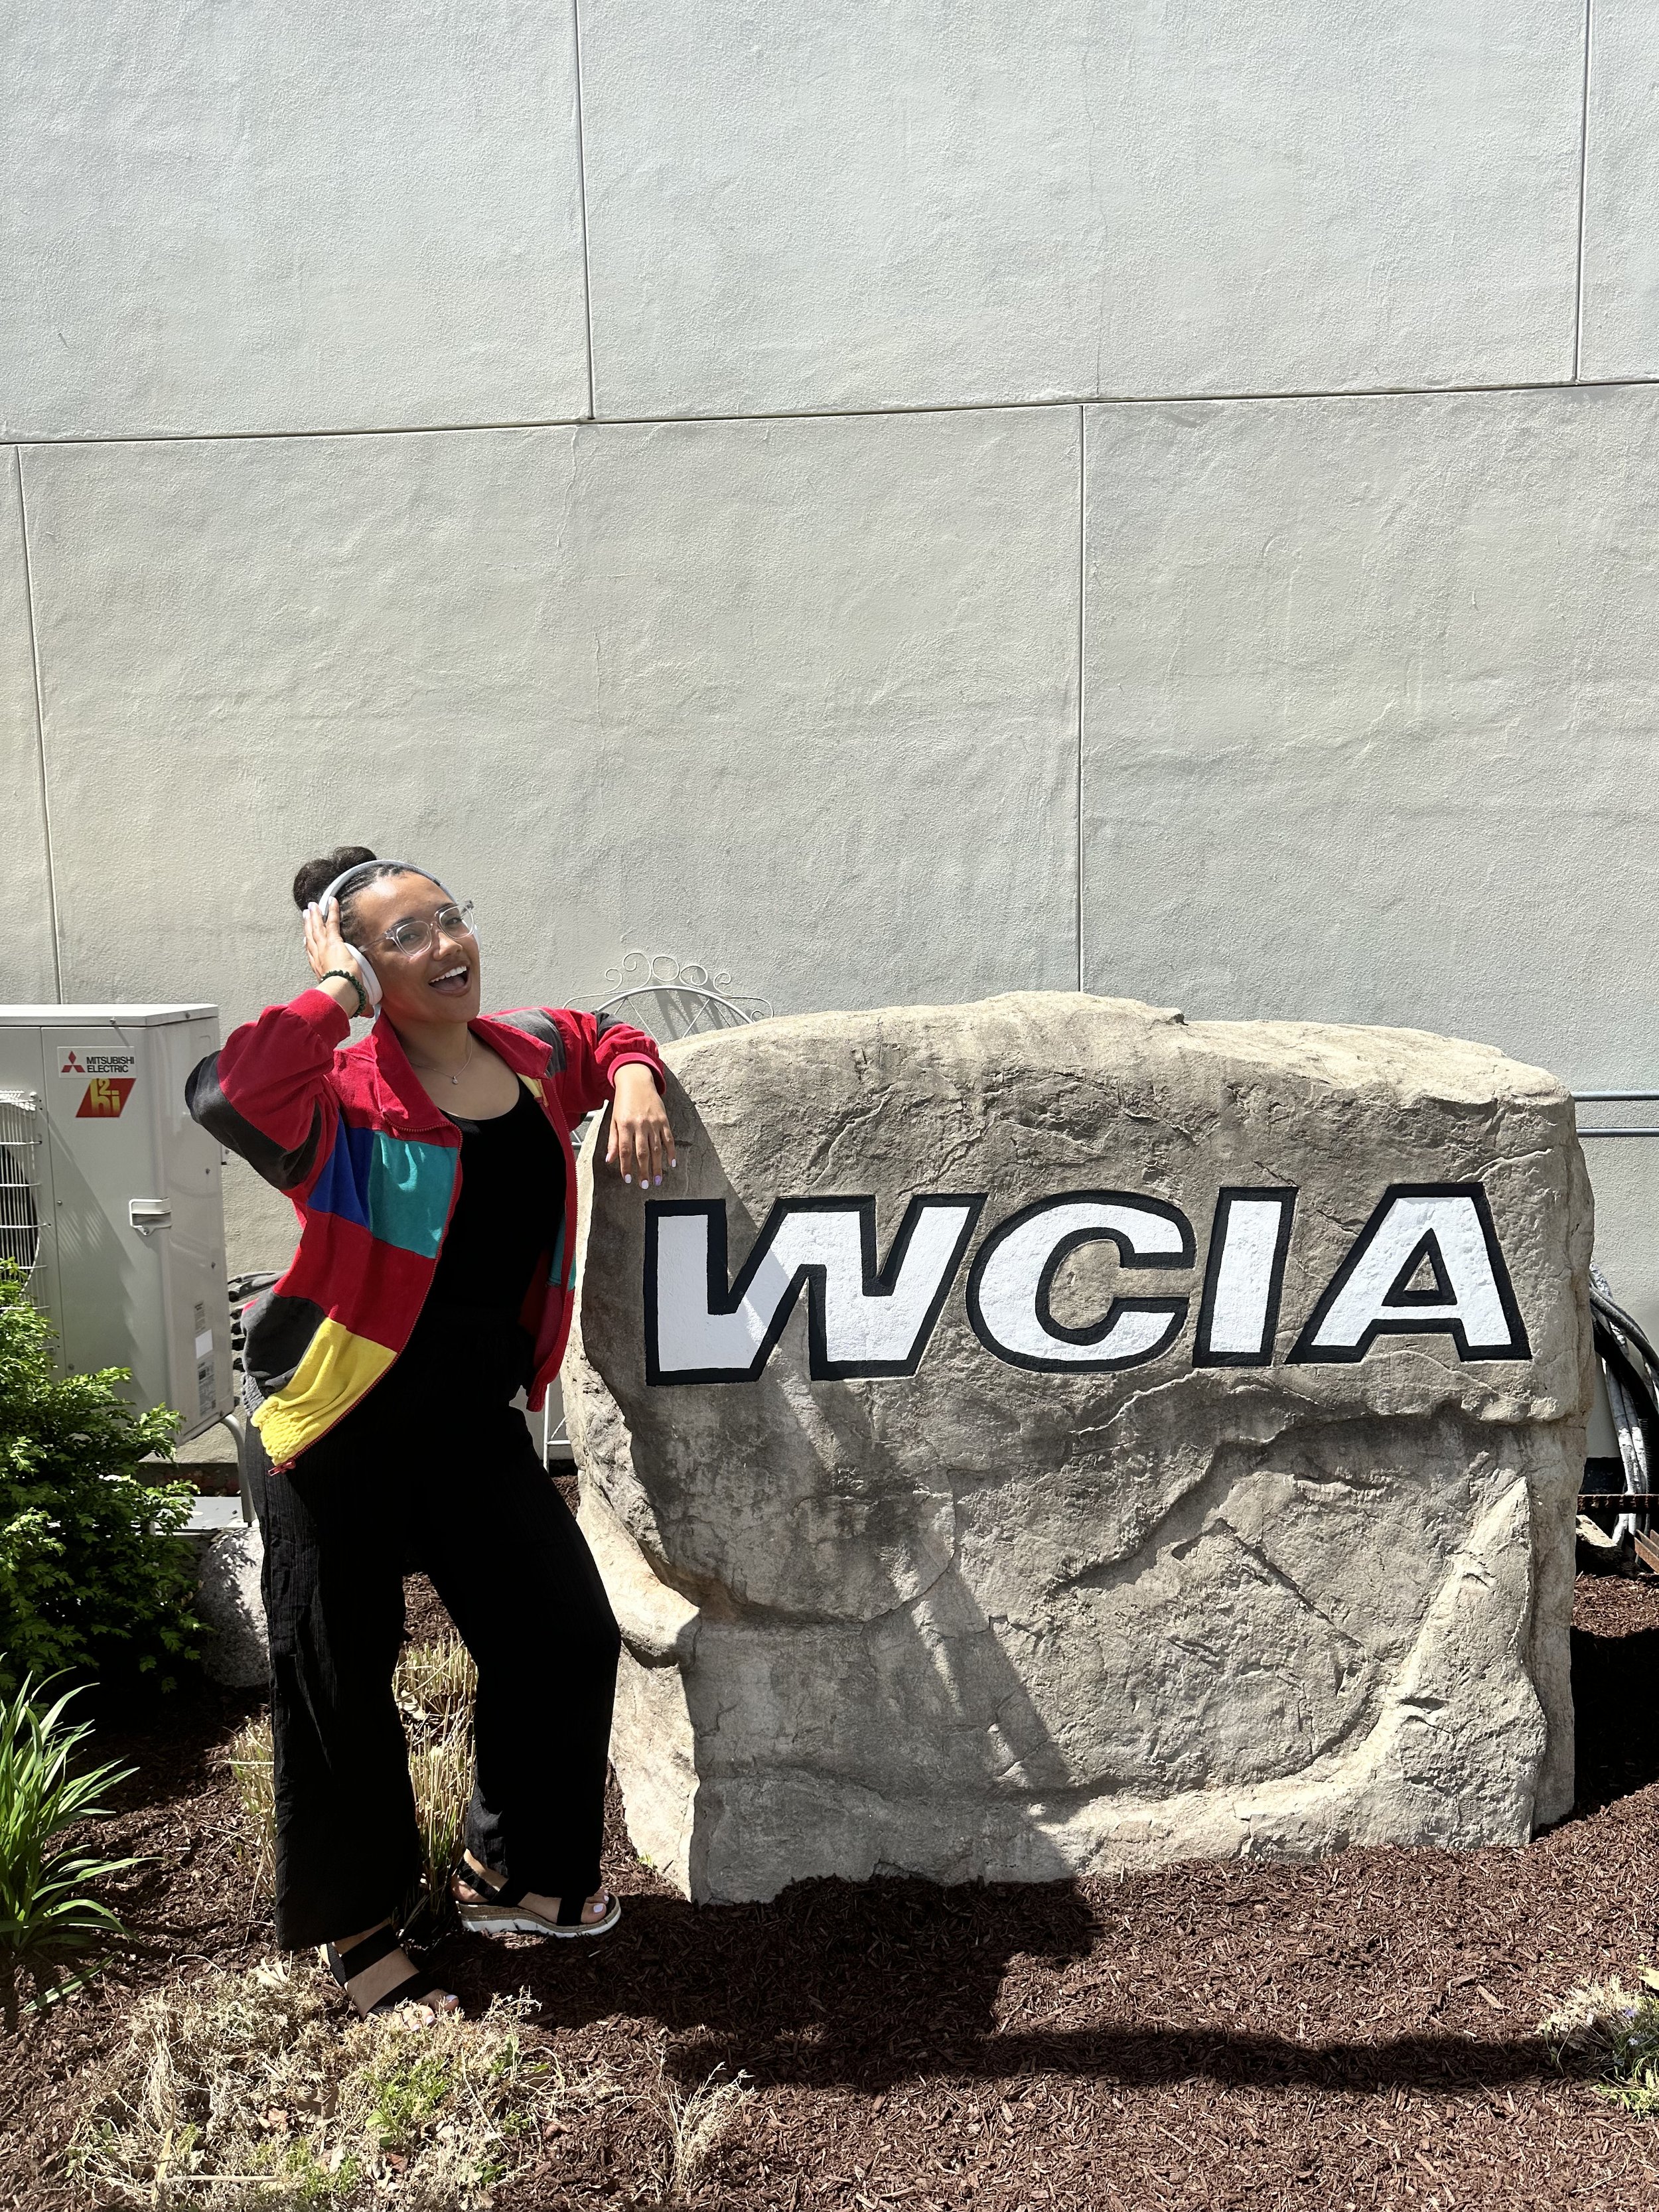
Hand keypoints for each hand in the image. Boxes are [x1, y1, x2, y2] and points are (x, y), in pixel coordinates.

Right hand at [303, 896, 366, 1013]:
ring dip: (314, 916)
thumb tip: (367, 1013)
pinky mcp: (333, 941)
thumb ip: (360, 1005)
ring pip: (316, 929)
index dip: (309, 946)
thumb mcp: (351, 1000)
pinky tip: (331, 901)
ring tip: (312, 907)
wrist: (342, 991)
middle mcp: (318, 958)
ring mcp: (323, 948)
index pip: (313, 956)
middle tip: (306, 916)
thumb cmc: (344, 998)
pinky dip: (331, 911)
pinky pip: (331, 922)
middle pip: (311, 939)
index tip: (307, 940)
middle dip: (308, 927)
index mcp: (321, 971)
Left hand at [606, 1064, 675, 1186]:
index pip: (625, 1150)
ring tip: (657, 1180)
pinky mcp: (664, 1119)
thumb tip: (609, 1160)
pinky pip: (669, 1138)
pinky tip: (671, 1163)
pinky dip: (671, 1152)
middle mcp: (640, 1124)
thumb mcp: (614, 1120)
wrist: (636, 1080)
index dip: (626, 1167)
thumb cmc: (623, 1102)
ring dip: (657, 1166)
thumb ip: (613, 1141)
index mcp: (625, 1124)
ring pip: (657, 1148)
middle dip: (643, 1171)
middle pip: (642, 1152)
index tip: (628, 1179)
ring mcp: (653, 1122)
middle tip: (644, 1185)